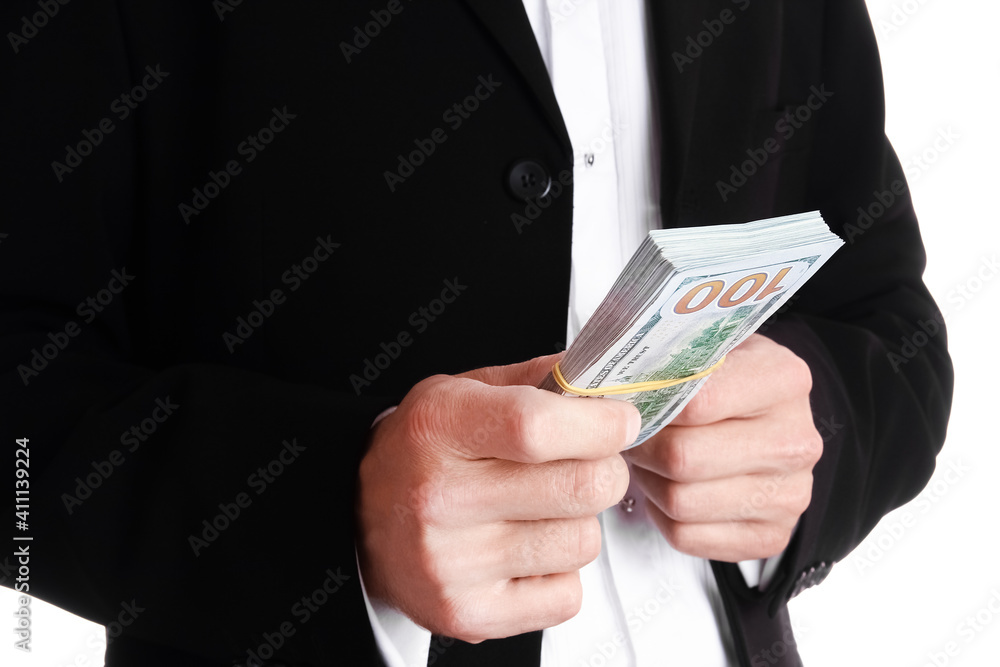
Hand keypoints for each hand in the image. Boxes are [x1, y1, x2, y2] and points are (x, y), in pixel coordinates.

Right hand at [356, 353, 639, 641]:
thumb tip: (607, 382)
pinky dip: (561, 574)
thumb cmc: (423, 453)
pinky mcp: (468, 614)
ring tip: (542, 511)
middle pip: (580, 486)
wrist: (360, 522)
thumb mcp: (463, 392)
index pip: (536, 426)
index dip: (598, 424)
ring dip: (579, 523)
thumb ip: (536, 380)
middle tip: (590, 463)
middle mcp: (440, 498)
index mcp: (439, 428)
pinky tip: (527, 552)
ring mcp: (452, 564)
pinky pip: (568, 596)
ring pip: (583, 542)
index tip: (620, 421)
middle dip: (606, 469)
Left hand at [623, 334, 821, 561]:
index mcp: (784, 380)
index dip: (650, 406)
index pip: (697, 402)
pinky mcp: (771, 536)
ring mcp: (788, 494)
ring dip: (651, 482)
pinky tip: (671, 488)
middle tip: (634, 436)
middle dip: (645, 448)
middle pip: (683, 458)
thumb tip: (615, 382)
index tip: (633, 403)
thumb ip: (670, 356)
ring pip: (680, 502)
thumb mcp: (709, 348)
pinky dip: (663, 515)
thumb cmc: (728, 383)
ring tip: (652, 461)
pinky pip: (686, 536)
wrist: (768, 421)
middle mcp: (795, 441)